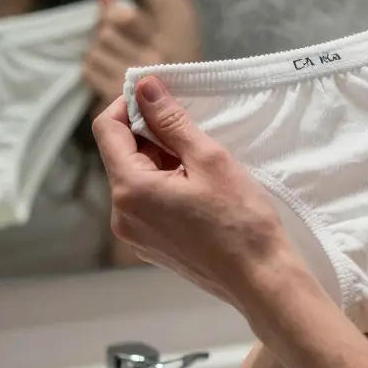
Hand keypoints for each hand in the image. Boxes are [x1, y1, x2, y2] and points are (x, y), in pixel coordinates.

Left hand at [84, 0, 161, 109]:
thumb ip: (126, 10)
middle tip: (115, 46)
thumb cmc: (163, 70)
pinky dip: (92, 71)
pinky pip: (89, 73)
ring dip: (97, 55)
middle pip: (105, 35)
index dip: (112, 13)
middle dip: (104, 36)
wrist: (173, 121)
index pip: (125, 17)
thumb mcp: (153, 33)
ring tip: (113, 62)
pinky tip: (106, 76)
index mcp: (164, 44)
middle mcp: (152, 65)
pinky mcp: (116, 101)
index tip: (116, 19)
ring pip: (94, 54)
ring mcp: (133, 85)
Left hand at [92, 77, 306, 312]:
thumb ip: (171, 121)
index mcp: (130, 190)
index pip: (107, 130)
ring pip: (135, 178)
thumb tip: (144, 88)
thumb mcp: (208, 158)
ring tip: (202, 165)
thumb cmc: (241, 220)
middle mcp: (121, 215)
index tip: (158, 97)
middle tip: (192, 132)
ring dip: (161, 160)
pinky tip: (200, 189)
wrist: (261, 279)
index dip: (128, 105)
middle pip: (120, 155)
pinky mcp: (150, 246)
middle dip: (150, 135)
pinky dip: (165, 185)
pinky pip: (146, 202)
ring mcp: (135, 234)